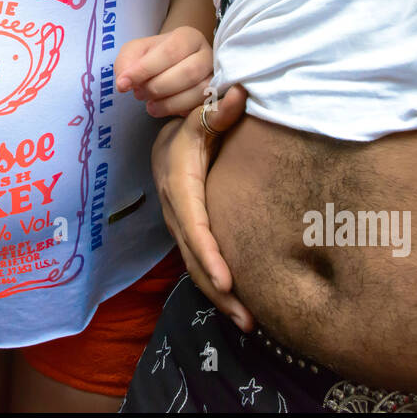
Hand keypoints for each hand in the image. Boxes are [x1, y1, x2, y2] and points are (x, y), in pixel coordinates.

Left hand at [114, 26, 213, 117]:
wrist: (170, 68)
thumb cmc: (153, 57)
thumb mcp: (134, 53)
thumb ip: (126, 62)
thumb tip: (123, 83)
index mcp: (188, 36)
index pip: (169, 51)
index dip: (145, 69)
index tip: (123, 84)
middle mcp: (206, 53)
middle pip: (188, 72)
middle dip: (157, 87)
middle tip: (139, 94)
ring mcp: (214, 75)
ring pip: (198, 91)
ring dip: (168, 102)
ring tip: (149, 104)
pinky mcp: (215, 96)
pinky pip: (200, 106)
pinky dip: (178, 110)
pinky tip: (162, 108)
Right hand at [152, 85, 252, 330]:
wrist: (166, 137)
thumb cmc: (190, 126)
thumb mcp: (199, 117)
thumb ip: (218, 110)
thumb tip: (239, 93)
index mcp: (179, 184)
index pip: (195, 225)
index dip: (210, 254)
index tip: (229, 281)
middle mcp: (176, 210)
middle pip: (195, 257)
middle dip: (219, 291)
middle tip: (249, 319)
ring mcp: (178, 224)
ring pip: (195, 267)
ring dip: (219, 297)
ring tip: (250, 324)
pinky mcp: (186, 232)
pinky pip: (198, 263)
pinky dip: (216, 286)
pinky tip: (239, 305)